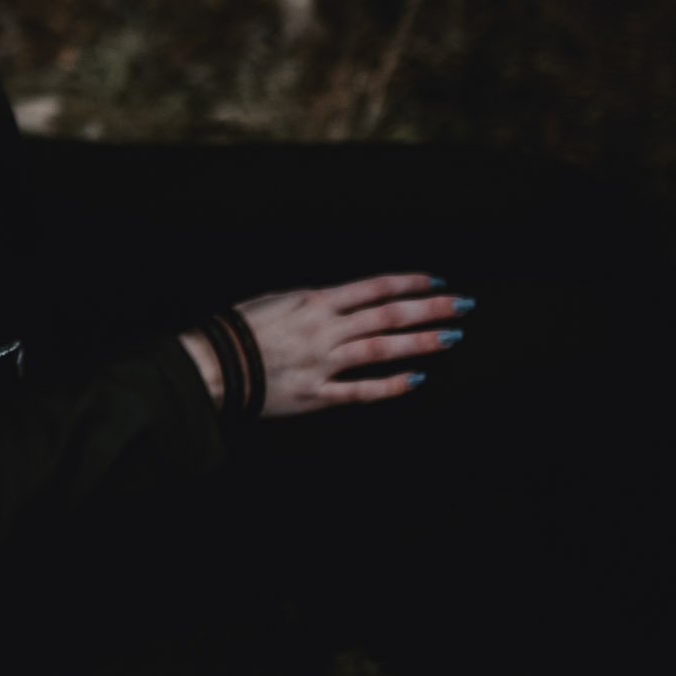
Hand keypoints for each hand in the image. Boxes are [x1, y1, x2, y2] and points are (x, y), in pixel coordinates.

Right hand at [179, 273, 468, 417]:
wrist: (213, 365)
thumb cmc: (239, 329)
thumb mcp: (277, 299)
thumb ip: (314, 302)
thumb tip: (344, 301)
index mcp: (314, 301)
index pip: (373, 287)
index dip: (408, 283)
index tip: (436, 282)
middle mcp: (324, 329)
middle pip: (387, 315)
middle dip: (428, 309)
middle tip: (462, 306)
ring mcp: (323, 362)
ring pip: (381, 349)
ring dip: (418, 343)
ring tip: (450, 337)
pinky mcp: (316, 393)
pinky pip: (360, 390)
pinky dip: (389, 386)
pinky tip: (415, 380)